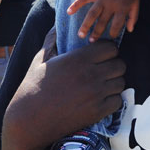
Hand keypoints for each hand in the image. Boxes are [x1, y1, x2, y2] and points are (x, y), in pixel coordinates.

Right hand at [1, 40, 124, 149]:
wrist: (28, 122)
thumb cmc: (32, 89)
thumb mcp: (40, 60)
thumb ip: (51, 40)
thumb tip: (55, 26)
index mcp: (78, 58)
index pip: (111, 47)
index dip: (108, 51)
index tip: (101, 56)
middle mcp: (90, 74)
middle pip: (120, 64)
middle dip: (114, 66)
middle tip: (104, 71)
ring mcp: (95, 94)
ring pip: (120, 83)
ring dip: (114, 83)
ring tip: (103, 85)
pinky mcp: (96, 112)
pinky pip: (117, 101)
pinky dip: (112, 100)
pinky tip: (101, 100)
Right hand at [67, 0, 139, 40]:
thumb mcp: (136, 1)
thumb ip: (134, 16)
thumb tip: (130, 30)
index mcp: (123, 7)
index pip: (117, 25)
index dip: (113, 33)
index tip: (110, 37)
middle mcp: (111, 3)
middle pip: (102, 22)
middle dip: (96, 33)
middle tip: (91, 42)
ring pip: (92, 14)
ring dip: (85, 25)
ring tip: (80, 35)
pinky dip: (76, 4)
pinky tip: (69, 11)